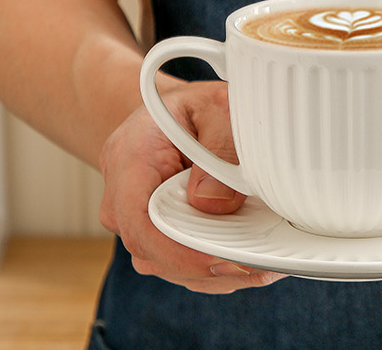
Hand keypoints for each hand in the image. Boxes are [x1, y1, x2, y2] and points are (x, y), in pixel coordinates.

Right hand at [98, 80, 285, 292]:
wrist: (174, 111)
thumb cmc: (196, 108)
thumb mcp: (217, 109)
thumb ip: (220, 147)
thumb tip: (213, 203)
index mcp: (130, 158)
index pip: (139, 221)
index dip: (179, 250)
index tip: (222, 261)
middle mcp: (121, 196)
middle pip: (151, 251)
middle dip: (205, 268)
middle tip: (259, 268)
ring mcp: (132, 219)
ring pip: (162, 263)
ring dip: (211, 274)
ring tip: (260, 269)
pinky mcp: (150, 233)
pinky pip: (173, 261)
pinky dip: (209, 269)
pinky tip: (243, 265)